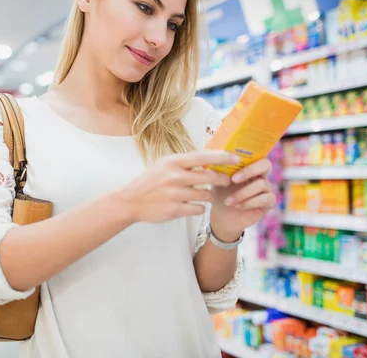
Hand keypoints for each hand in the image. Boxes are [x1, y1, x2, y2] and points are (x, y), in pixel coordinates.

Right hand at [118, 151, 235, 223]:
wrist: (130, 201)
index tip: (236, 157)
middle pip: (209, 177)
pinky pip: (198, 209)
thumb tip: (210, 158)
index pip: (203, 157)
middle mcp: (174, 177)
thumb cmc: (150, 181)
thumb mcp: (164, 165)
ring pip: (206, 195)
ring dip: (209, 195)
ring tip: (204, 194)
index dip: (222, 157)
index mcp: (172, 162)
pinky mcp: (174, 210)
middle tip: (228, 180)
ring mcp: (174, 194)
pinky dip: (199, 207)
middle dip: (223, 179)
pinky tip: (193, 205)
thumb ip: (185, 162)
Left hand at [210, 159, 275, 240]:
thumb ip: (219, 167)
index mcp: (249, 166)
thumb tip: (217, 156)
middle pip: (265, 165)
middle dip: (249, 171)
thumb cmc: (221, 194)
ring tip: (228, 201)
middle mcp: (260, 175)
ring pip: (262, 184)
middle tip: (233, 179)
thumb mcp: (217, 179)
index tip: (232, 161)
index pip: (256, 154)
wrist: (222, 216)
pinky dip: (249, 202)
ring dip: (242, 193)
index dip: (247, 156)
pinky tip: (237, 206)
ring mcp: (266, 188)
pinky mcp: (269, 202)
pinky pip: (265, 198)